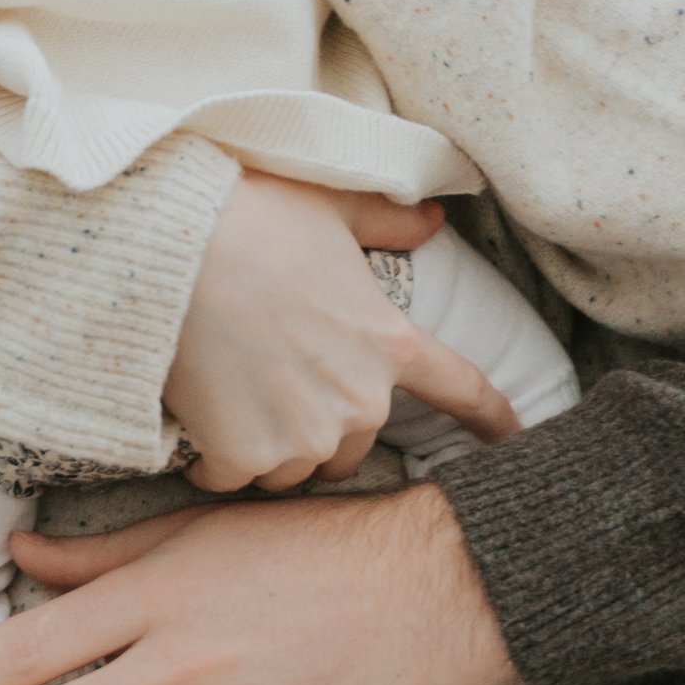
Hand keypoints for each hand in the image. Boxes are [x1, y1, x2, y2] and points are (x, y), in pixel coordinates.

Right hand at [173, 175, 516, 492]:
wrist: (172, 249)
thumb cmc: (254, 217)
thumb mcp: (332, 205)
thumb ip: (387, 220)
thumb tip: (433, 218)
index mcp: (389, 342)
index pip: (462, 388)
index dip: (492, 418)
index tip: (512, 438)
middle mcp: (357, 400)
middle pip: (354, 445)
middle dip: (324, 424)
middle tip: (279, 379)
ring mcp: (301, 435)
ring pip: (295, 468)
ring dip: (272, 447)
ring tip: (236, 392)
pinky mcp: (243, 456)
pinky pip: (235, 479)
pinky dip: (218, 459)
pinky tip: (200, 417)